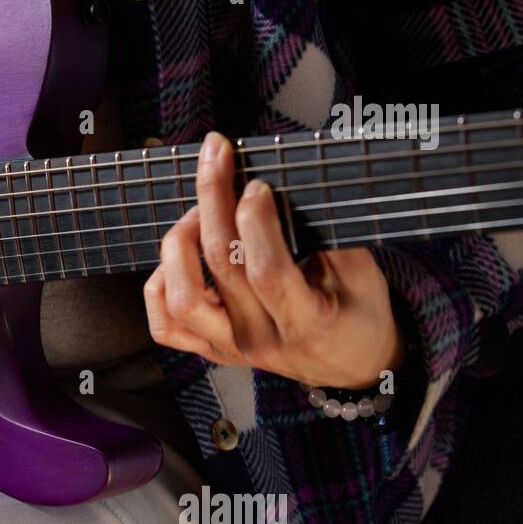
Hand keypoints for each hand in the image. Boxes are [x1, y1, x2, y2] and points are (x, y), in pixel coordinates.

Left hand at [143, 132, 403, 388]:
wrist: (350, 364)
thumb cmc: (357, 312)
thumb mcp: (363, 275)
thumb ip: (325, 238)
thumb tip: (284, 190)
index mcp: (306, 322)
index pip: (266, 271)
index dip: (256, 222)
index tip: (256, 184)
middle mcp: (261, 338)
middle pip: (221, 266)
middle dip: (214, 200)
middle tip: (217, 159)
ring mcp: (230, 348)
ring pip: (182, 299)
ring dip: (181, 243)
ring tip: (198, 212)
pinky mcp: (210, 350)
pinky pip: (164, 326)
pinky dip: (159, 285)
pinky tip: (178, 256)